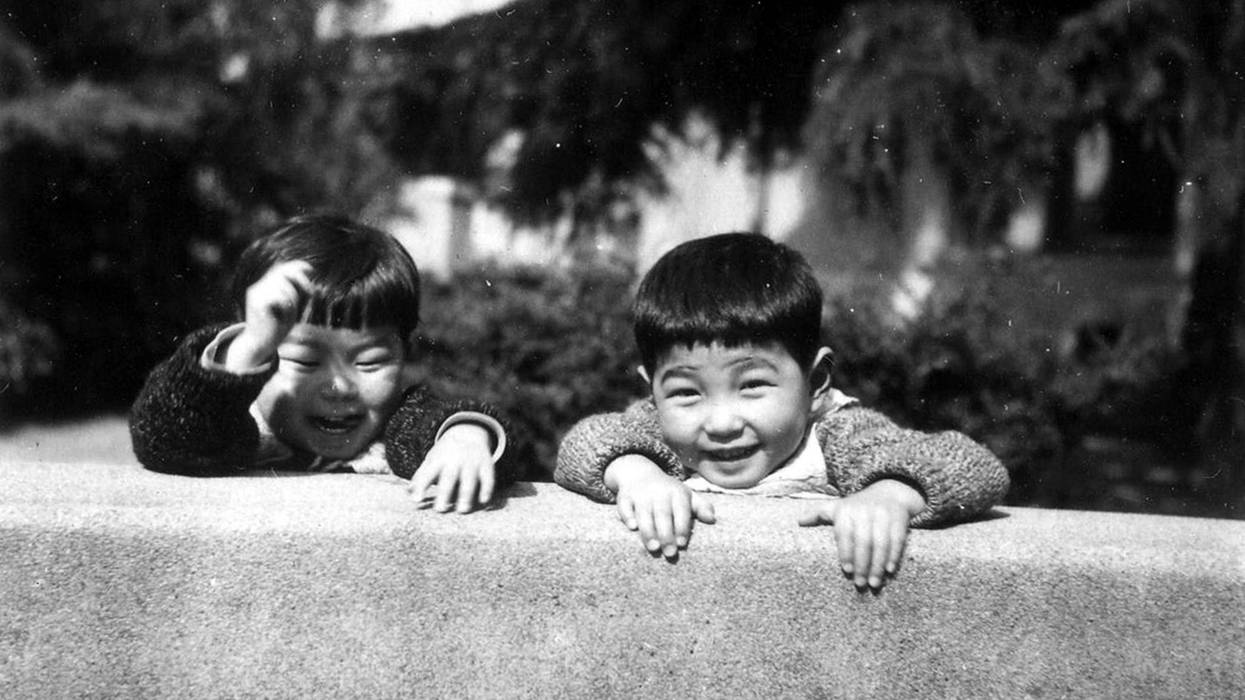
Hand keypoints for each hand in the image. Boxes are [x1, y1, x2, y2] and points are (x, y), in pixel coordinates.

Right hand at [225, 260, 314, 370]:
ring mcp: (256, 295)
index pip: (281, 268)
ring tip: (289, 312)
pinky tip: (282, 316)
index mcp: (264, 287)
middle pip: (283, 273)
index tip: (311, 270)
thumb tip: (309, 278)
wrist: (259, 345)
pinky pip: (280, 298)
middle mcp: (258, 288)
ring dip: (293, 299)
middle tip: (310, 293)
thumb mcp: (288, 307)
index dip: (297, 266)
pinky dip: (286, 306)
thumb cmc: (276, 327)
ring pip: (283, 286)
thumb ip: (295, 293)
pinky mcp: (257, 304)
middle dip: (301, 280)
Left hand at [408, 423, 495, 513]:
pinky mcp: (486, 466)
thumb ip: (420, 477)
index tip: (417, 500)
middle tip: (440, 510)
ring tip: (462, 510)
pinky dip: (487, 489)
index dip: (421, 486)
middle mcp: (456, 459)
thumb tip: (408, 494)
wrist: (469, 433)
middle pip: (449, 477)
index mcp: (439, 459)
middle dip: (445, 493)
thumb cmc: (445, 454)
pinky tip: (483, 502)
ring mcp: (472, 462)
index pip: (428, 473)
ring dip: (466, 495)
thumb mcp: (432, 460)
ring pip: (469, 479)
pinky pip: (488, 478)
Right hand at [605, 454, 715, 558]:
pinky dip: (627, 516)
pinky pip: (625, 506)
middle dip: (666, 534)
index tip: (683, 544)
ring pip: (644, 513)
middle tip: (670, 553)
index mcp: (677, 493)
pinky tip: (632, 527)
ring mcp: (641, 494)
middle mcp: (659, 492)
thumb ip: (701, 507)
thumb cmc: (668, 492)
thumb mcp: (686, 496)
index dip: (682, 527)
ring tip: (653, 548)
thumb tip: (712, 519)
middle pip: (663, 514)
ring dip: (648, 530)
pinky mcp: (625, 496)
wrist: (640, 474)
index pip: (681, 510)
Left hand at [797, 479, 924, 589]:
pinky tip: (889, 571)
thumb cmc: (857, 506)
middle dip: (862, 564)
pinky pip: (897, 540)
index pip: (845, 533)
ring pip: (881, 543)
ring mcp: (883, 515)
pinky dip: (893, 556)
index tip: (847, 570)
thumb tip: (799, 522)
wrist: (889, 492)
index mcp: (846, 510)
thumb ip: (818, 514)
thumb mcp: (837, 506)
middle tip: (860, 584)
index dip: (846, 552)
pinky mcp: (899, 519)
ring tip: (874, 583)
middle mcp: (865, 511)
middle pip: (864, 541)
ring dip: (878, 565)